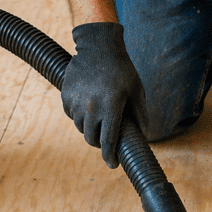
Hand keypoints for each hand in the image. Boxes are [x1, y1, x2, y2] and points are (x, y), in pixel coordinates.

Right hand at [62, 22, 145, 167]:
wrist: (98, 46)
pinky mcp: (66, 96)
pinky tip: (88, 105)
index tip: (113, 165)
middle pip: (92, 139)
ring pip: (81, 128)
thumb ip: (141, 115)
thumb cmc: (122, 69)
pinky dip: (79, 116)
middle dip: (99, 144)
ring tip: (99, 117)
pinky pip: (72, 115)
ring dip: (90, 128)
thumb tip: (144, 136)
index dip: (110, 156)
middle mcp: (91, 107)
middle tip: (106, 140)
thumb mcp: (136, 91)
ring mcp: (76, 102)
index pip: (109, 141)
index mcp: (111, 107)